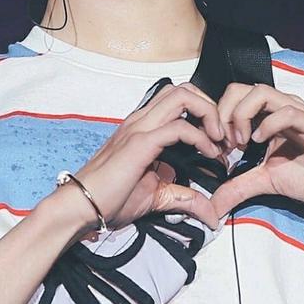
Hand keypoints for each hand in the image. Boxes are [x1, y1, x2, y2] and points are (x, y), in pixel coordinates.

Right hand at [44, 83, 226, 234]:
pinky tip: (208, 153)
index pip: (179, 100)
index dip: (205, 114)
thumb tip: (211, 213)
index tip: (220, 142)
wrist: (81, 207)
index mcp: (143, 126)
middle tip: (222, 135)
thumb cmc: (110, 199)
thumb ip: (184, 198)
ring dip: (208, 114)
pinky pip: (178, 127)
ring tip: (219, 140)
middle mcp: (141, 120)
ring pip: (182, 96)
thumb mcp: (156, 197)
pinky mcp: (140, 143)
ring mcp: (140, 128)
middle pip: (184, 89)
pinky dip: (200, 137)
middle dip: (211, 107)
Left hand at [210, 83, 303, 220]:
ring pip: (260, 92)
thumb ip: (238, 187)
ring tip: (240, 141)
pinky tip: (260, 143)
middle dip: (223, 113)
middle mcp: (280, 108)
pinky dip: (267, 124)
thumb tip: (213, 205)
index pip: (232, 99)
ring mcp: (297, 113)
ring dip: (242, 115)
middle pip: (239, 88)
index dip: (217, 119)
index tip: (214, 146)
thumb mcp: (265, 181)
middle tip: (223, 141)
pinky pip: (287, 112)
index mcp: (267, 116)